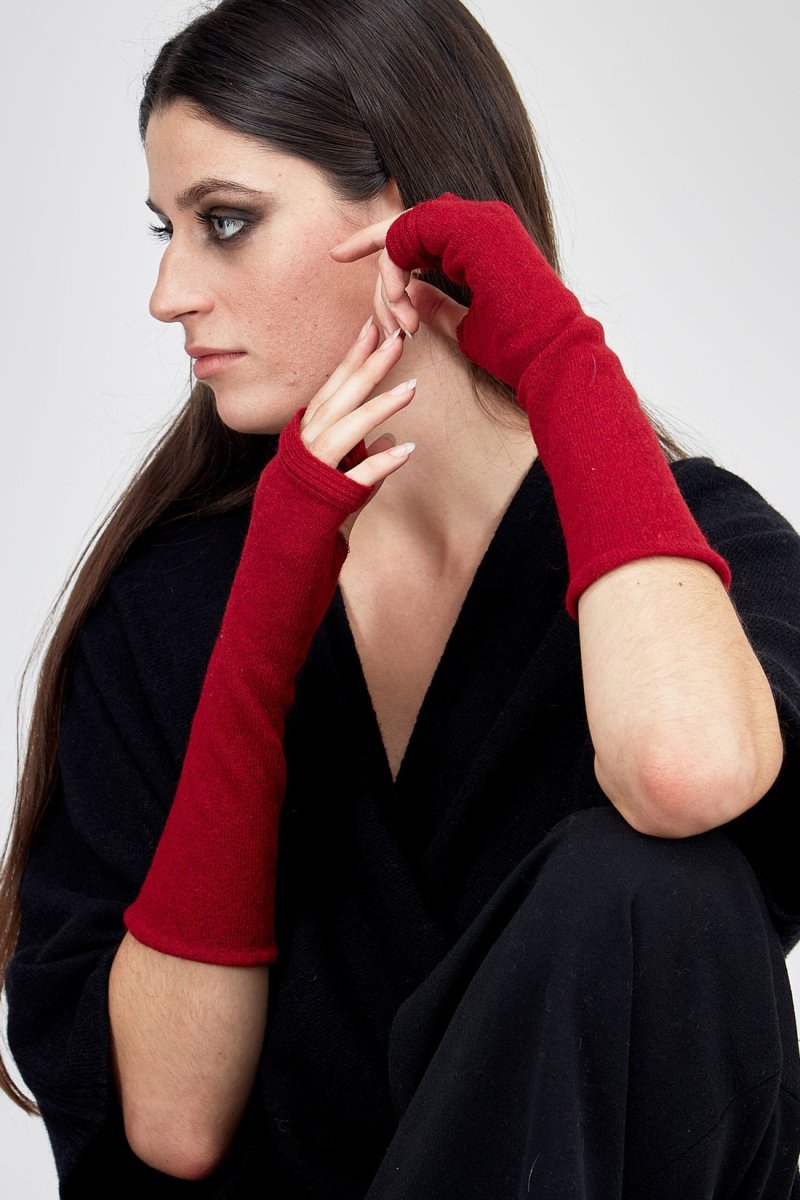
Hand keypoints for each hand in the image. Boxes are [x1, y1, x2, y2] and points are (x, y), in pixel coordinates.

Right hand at [299, 315, 416, 541]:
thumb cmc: (310, 504)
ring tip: (410, 390)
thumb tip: (392, 440)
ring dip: (379, 406)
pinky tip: (408, 450)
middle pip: (342, 397)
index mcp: (310, 431)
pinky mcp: (329, 494)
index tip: (374, 328)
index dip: (353, 357)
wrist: (283, 544)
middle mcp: (309, 442)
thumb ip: (362, 454)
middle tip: (398, 339)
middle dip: (370, 367)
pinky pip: (358, 475)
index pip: (334, 386)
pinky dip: (383, 463)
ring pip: (348, 428)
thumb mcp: (338, 472)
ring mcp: (317, 467)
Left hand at [334, 193, 580, 392]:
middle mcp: (481, 220)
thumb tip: (412, 296)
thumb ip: (438, 303)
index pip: (417, 230)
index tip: (339, 256)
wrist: (548, 353)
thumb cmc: (516, 347)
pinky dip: (395, 272)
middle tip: (381, 323)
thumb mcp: (467, 323)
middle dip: (382, 276)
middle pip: (404, 230)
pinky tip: (402, 307)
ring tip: (402, 327)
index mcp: (482, 240)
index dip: (377, 244)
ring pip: (400, 234)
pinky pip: (405, 235)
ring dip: (390, 284)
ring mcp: (476, 218)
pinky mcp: (468, 227)